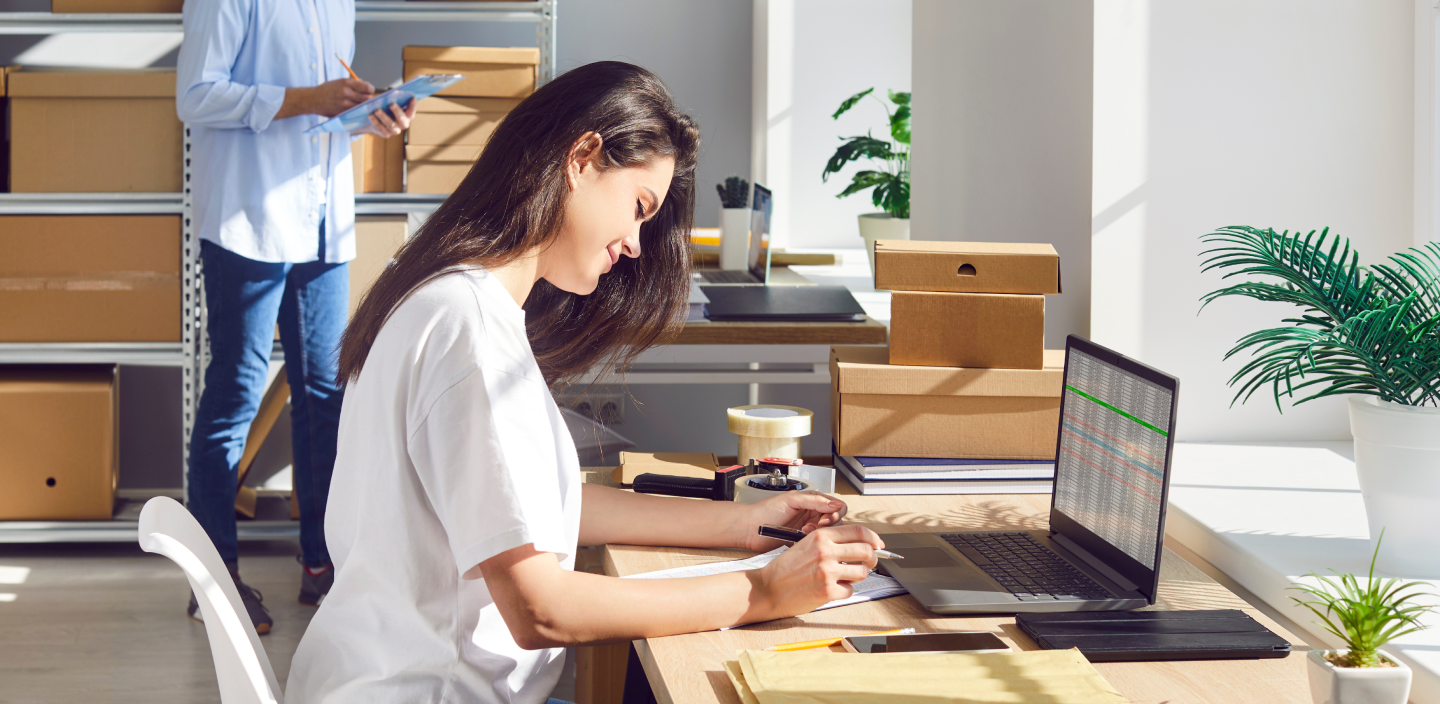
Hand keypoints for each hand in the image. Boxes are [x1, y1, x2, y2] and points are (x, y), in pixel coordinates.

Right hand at [304, 78, 374, 117]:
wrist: (312, 99)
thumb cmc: (327, 90)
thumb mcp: (338, 82)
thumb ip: (352, 83)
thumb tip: (365, 84)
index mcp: (346, 83)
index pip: (367, 87)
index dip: (370, 89)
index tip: (369, 91)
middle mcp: (346, 93)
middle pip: (366, 98)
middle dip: (367, 98)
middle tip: (365, 99)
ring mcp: (344, 104)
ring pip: (361, 106)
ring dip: (362, 106)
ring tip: (358, 103)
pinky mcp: (342, 112)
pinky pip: (354, 112)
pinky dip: (356, 111)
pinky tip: (353, 109)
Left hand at [363, 99, 415, 136]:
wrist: (376, 120)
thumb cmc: (385, 107)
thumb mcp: (391, 102)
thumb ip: (394, 98)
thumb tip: (394, 93)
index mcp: (407, 115)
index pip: (412, 111)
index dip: (413, 105)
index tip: (412, 97)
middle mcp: (403, 124)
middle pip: (402, 119)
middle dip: (397, 111)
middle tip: (392, 104)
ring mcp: (395, 130)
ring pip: (390, 124)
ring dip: (384, 117)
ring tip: (377, 110)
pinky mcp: (386, 134)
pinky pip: (381, 129)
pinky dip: (376, 122)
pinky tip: (371, 115)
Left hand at [740, 491, 846, 551]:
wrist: (749, 528)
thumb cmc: (766, 511)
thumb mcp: (791, 500)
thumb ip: (814, 500)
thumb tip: (835, 504)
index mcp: (813, 501)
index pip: (836, 506)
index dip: (835, 514)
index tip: (824, 520)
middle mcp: (813, 515)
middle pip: (835, 522)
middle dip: (827, 526)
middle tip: (813, 528)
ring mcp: (809, 529)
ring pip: (827, 534)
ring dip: (819, 535)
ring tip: (804, 532)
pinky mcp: (803, 542)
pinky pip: (817, 545)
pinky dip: (812, 543)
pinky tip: (801, 540)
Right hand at [752, 524, 884, 617]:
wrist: (768, 588)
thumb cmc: (786, 568)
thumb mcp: (806, 544)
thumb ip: (831, 542)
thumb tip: (859, 544)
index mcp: (821, 536)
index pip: (859, 531)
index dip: (874, 538)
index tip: (879, 545)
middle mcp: (825, 551)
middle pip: (866, 551)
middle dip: (873, 558)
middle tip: (869, 563)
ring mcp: (827, 571)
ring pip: (862, 572)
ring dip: (858, 576)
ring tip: (845, 577)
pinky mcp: (827, 590)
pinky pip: (850, 590)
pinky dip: (845, 591)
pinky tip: (832, 589)